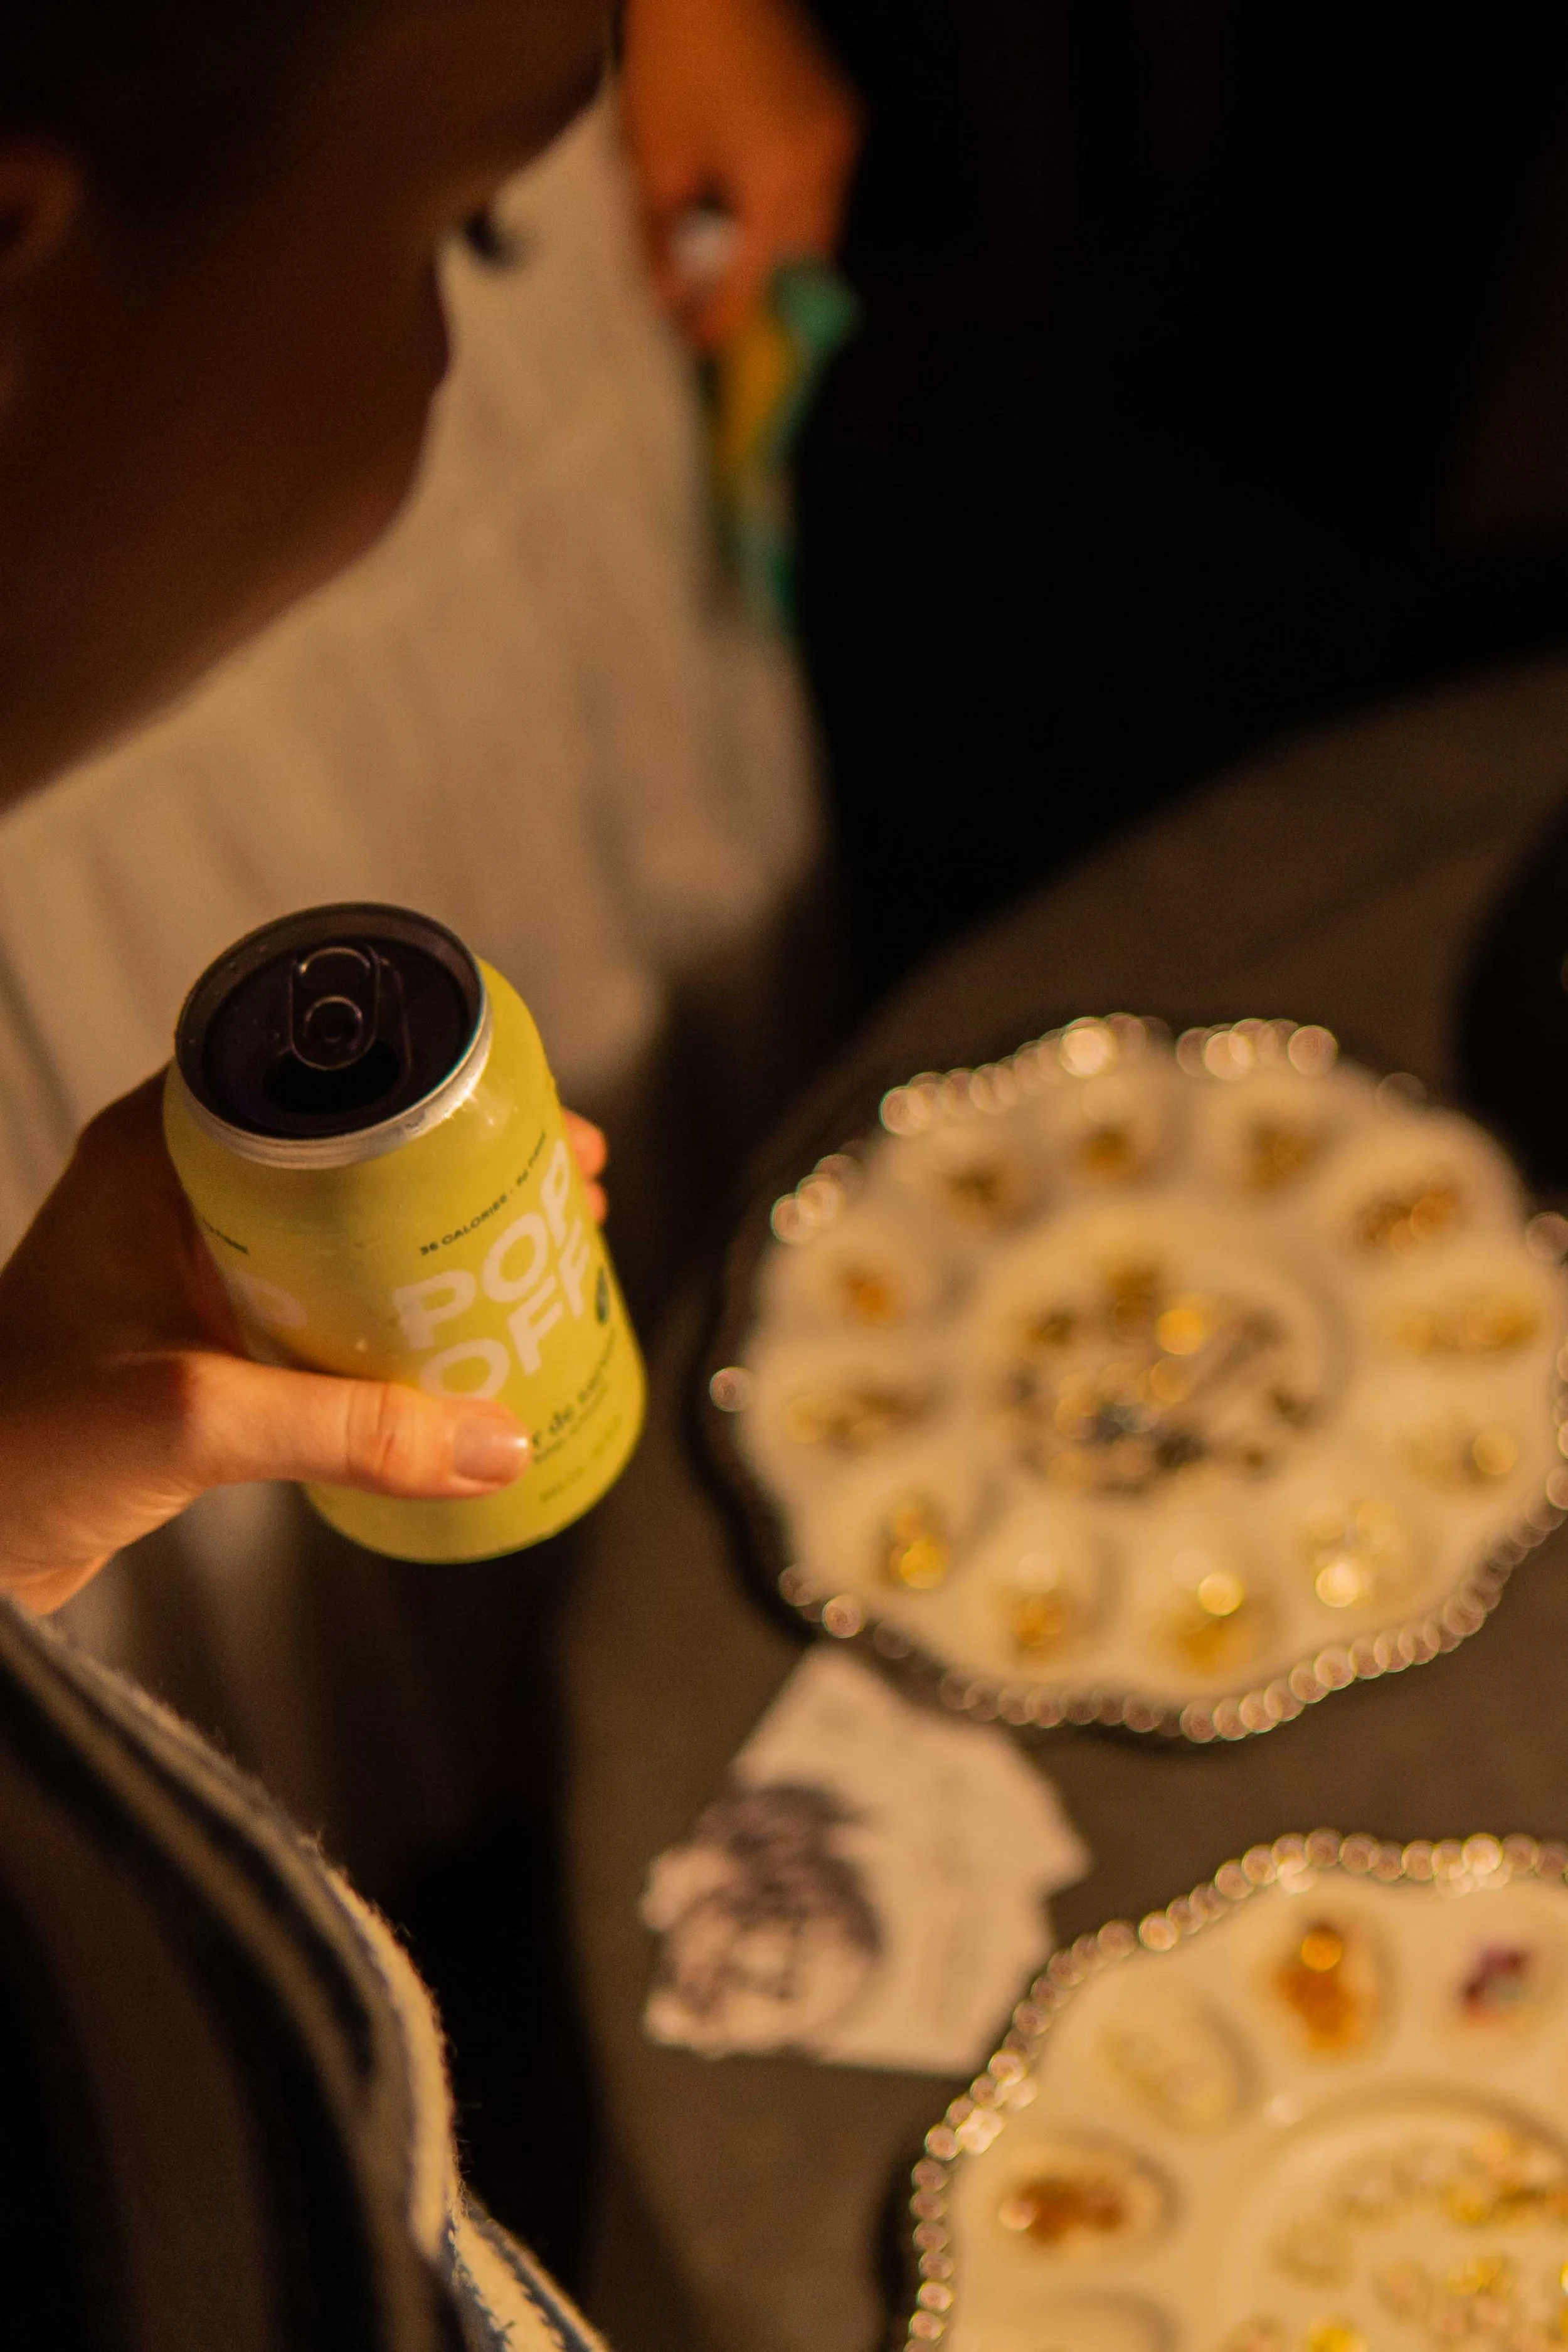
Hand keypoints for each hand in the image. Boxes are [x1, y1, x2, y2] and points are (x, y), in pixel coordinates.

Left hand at [0, 1080, 609, 1614]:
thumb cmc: (14, 1445)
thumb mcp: (193, 1418)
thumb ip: (348, 1431)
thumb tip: (499, 1441)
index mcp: (157, 1155)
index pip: (317, 1079)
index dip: (432, 1089)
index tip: (526, 1120)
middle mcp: (179, 1193)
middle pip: (355, 1150)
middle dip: (466, 1168)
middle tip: (566, 1190)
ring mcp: (193, 1266)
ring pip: (349, 1228)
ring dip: (441, 1242)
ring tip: (541, 1258)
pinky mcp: (205, 1338)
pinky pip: (328, 1302)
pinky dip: (402, 1312)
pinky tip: (465, 1343)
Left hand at [620, 0, 861, 347]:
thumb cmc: (675, 55)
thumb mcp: (653, 159)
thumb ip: (659, 241)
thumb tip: (667, 302)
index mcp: (783, 180)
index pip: (756, 278)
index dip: (725, 318)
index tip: (697, 347)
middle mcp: (828, 164)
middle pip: (805, 264)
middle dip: (765, 300)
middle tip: (721, 324)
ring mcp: (842, 136)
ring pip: (821, 230)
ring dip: (782, 262)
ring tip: (735, 282)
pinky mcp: (841, 112)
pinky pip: (825, 190)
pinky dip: (794, 219)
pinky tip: (756, 227)